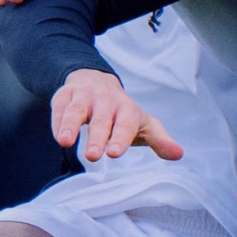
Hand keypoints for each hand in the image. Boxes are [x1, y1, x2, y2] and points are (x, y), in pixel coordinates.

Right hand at [51, 70, 183, 162]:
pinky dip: (57, 121)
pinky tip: (58, 135)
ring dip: (70, 125)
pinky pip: (60, 107)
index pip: (126, 124)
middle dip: (98, 137)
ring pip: (77, 110)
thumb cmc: (121, 112)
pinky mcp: (65, 96)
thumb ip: (159, 140)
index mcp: (127, 109)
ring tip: (65, 141)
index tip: (114, 153)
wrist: (95, 80)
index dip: (121, 138)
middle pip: (101, 120)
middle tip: (93, 156)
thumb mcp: (143, 123)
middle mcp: (106, 101)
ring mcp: (84, 97)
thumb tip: (179, 154)